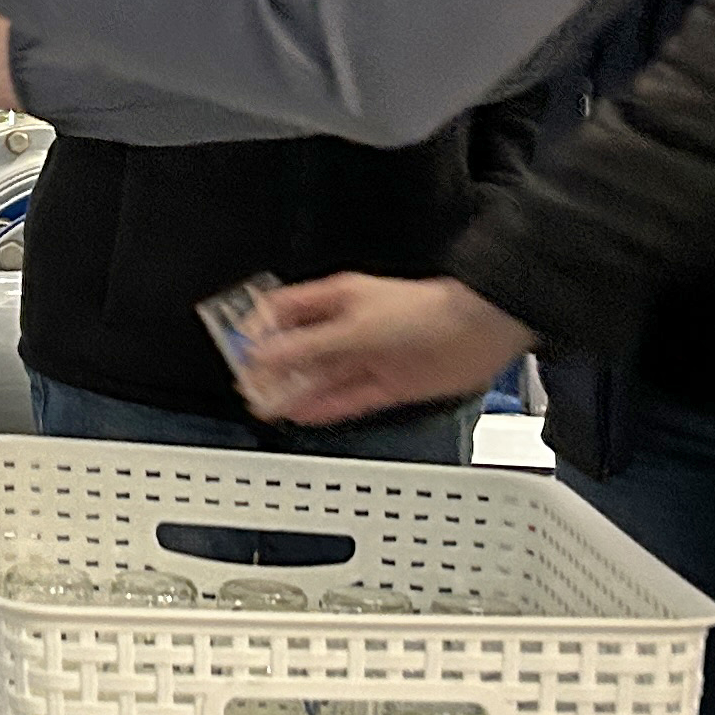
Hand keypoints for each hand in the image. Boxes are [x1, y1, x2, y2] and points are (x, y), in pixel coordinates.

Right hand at [232, 274, 529, 427]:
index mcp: (337, 300)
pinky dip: (323, 407)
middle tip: (250, 385)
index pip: (285, 311)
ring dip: (294, 391)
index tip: (241, 349)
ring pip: (320, 376)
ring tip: (267, 406)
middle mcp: (349, 328)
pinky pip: (345, 399)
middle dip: (274, 366)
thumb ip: (307, 347)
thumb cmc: (422, 313)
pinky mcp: (385, 384)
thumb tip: (265, 355)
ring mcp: (366, 357)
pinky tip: (301, 414)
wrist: (473, 334)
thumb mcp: (352, 330)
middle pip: (300, 348)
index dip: (260, 328)